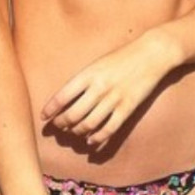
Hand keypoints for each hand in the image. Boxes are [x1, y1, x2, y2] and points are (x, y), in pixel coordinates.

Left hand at [41, 30, 175, 147]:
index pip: (62, 97)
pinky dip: (97, 138)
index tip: (43, 118)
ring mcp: (114, 99)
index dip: (50, 110)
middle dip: (62, 124)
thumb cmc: (122, 57)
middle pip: (73, 115)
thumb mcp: (98, 63)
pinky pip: (109, 129)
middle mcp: (99, 88)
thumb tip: (68, 100)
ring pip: (88, 124)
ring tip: (74, 132)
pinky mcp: (128, 108)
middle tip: (59, 127)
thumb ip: (83, 80)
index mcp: (88, 74)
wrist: (151, 54)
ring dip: (78, 132)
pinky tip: (91, 140)